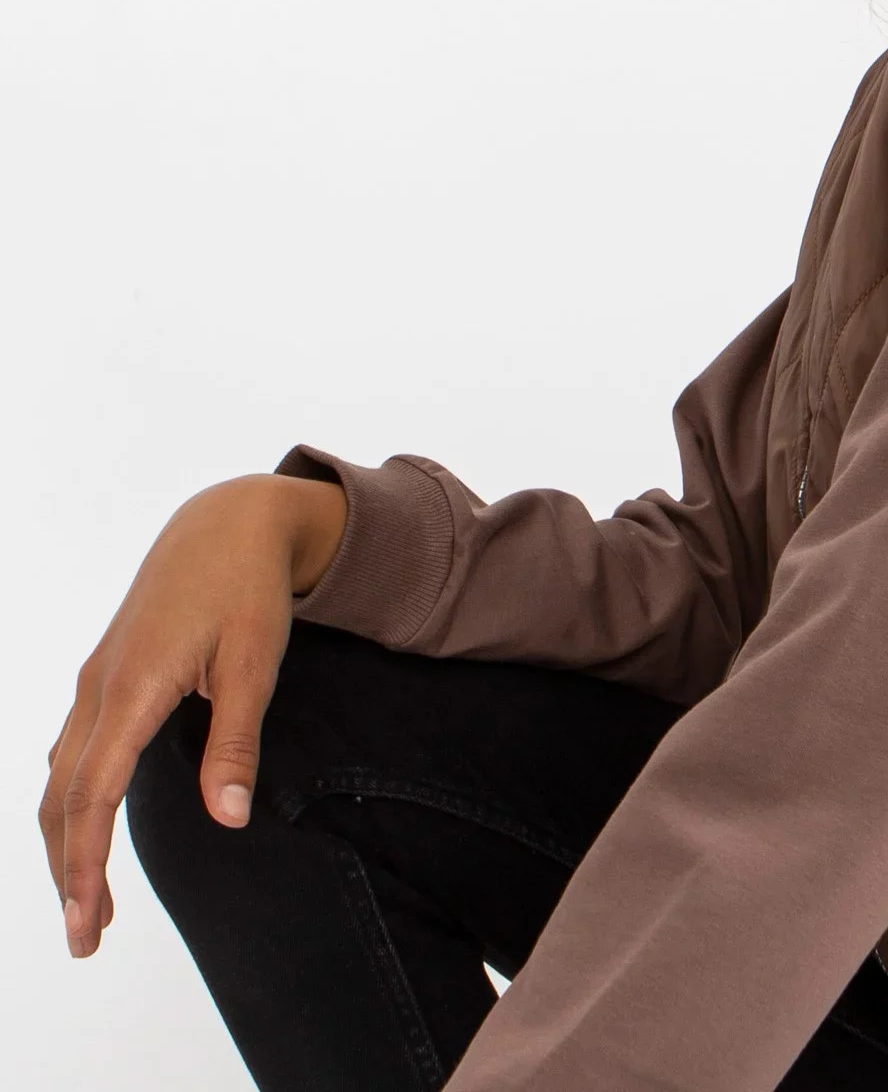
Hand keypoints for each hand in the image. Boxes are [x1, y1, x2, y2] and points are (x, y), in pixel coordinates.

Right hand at [39, 471, 347, 958]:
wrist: (228, 519)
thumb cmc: (248, 587)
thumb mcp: (256, 662)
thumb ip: (237, 743)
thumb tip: (231, 819)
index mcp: (134, 687)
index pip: (94, 796)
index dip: (86, 865)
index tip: (86, 921)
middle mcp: (100, 686)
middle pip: (64, 798)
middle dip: (69, 872)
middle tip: (85, 938)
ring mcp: (97, 677)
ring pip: (61, 775)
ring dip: (67, 840)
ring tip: (87, 900)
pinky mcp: (106, 671)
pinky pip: (73, 747)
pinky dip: (73, 798)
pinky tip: (84, 826)